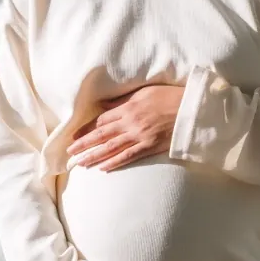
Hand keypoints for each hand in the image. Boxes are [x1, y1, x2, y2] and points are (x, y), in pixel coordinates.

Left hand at [66, 85, 182, 170]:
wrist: (189, 108)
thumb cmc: (168, 96)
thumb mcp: (143, 92)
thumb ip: (123, 101)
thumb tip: (104, 105)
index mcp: (128, 107)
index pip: (101, 120)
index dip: (86, 129)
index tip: (74, 136)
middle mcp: (130, 122)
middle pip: (102, 135)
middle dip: (84, 144)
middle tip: (70, 152)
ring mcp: (140, 136)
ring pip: (112, 148)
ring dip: (94, 156)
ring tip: (81, 163)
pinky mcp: (149, 146)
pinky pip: (129, 156)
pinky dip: (115, 162)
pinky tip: (103, 168)